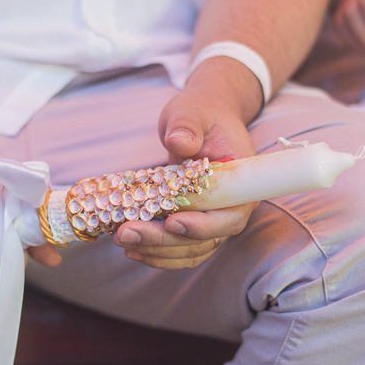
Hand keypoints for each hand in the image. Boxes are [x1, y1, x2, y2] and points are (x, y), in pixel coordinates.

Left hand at [113, 58, 258, 269]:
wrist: (202, 120)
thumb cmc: (201, 114)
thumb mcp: (192, 111)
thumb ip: (188, 126)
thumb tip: (179, 142)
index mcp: (241, 183)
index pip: (230, 216)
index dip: (204, 226)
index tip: (173, 222)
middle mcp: (231, 208)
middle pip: (204, 238)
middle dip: (164, 240)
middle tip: (127, 233)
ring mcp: (213, 220)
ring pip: (189, 249)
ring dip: (156, 250)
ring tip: (123, 240)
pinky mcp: (194, 224)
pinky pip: (180, 249)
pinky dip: (157, 253)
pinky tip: (131, 248)